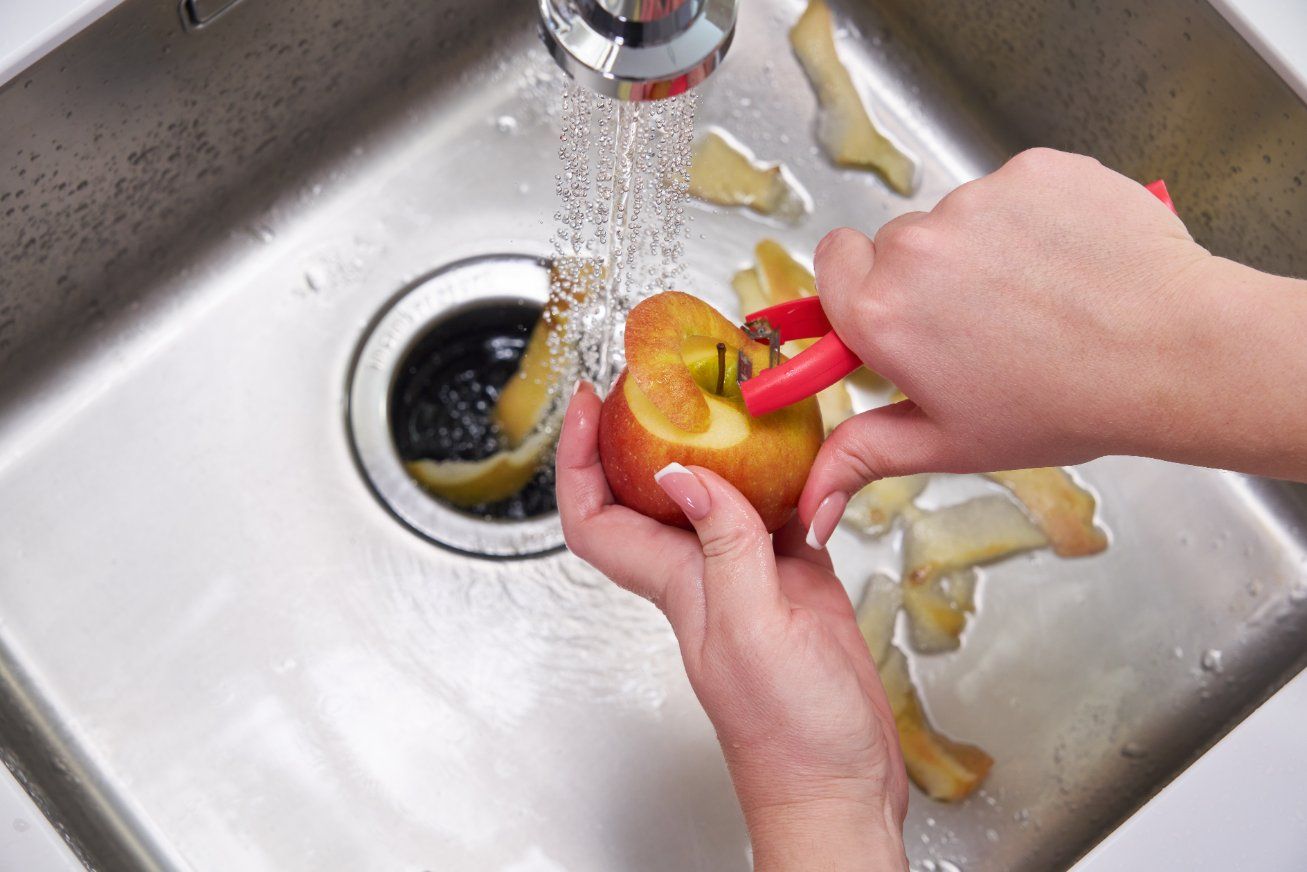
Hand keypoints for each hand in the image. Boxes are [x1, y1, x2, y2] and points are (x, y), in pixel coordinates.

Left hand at [557, 382, 908, 870]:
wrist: (841, 784)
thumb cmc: (791, 735)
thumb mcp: (754, 628)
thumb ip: (722, 546)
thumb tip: (682, 472)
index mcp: (678, 584)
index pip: (597, 515)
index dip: (578, 458)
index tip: (590, 401)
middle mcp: (705, 574)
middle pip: (653, 490)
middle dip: (648, 430)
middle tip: (667, 377)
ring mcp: (752, 577)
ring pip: (720, 493)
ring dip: (723, 446)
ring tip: (737, 396)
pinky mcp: (798, 583)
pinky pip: (782, 514)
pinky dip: (791, 480)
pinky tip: (807, 456)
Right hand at [800, 147, 1306, 545]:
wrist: (1174, 354)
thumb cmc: (1064, 405)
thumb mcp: (951, 442)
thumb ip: (864, 458)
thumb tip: (811, 507)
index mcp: (882, 313)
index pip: (831, 262)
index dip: (859, 286)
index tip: (895, 310)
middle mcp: (918, 247)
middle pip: (896, 244)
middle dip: (926, 277)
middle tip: (982, 324)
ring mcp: (978, 200)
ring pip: (959, 218)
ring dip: (984, 249)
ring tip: (1040, 298)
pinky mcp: (1034, 169)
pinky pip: (1014, 189)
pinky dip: (1035, 219)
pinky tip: (1069, 264)